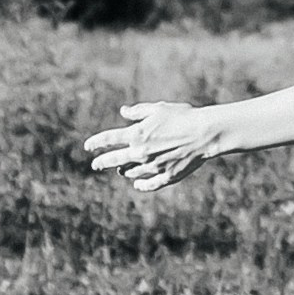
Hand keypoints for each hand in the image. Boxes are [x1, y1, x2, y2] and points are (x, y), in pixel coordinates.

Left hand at [84, 101, 235, 191]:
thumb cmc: (183, 116)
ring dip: (124, 170)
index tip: (87, 146)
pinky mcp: (166, 176)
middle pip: (114, 160)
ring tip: (122, 170)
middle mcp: (140, 152)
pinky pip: (149, 184)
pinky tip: (137, 184)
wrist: (205, 133)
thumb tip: (124, 111)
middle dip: (101, 162)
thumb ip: (138, 111)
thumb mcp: (158, 108)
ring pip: (131, 172)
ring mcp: (152, 166)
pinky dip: (141, 185)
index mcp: (137, 134)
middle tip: (95, 164)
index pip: (108, 139)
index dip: (95, 143)